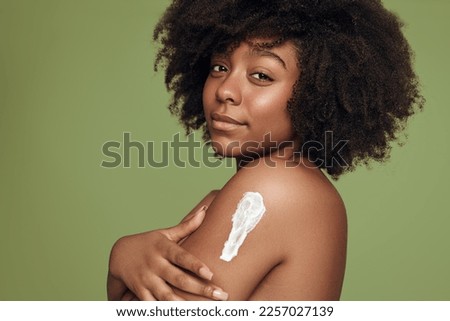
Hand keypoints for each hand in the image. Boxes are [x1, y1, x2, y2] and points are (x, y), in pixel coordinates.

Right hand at [107, 206, 227, 300]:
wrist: (118, 254)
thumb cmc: (148, 243)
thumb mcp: (165, 234)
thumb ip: (186, 226)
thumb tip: (204, 210)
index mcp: (163, 248)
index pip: (181, 256)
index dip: (195, 265)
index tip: (210, 273)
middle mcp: (155, 265)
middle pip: (179, 279)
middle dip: (201, 289)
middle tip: (221, 295)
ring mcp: (147, 280)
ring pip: (167, 296)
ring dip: (185, 305)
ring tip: (203, 311)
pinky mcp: (140, 292)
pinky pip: (152, 305)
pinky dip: (164, 311)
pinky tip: (180, 315)